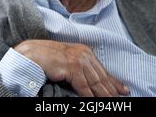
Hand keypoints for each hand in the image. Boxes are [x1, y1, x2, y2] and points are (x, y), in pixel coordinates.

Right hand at [14, 39, 129, 96]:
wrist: (31, 54)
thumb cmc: (47, 59)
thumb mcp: (69, 63)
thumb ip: (82, 71)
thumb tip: (92, 84)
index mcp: (85, 52)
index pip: (103, 70)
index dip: (114, 82)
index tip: (124, 91)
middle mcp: (84, 54)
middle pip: (101, 77)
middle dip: (112, 91)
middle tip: (121, 100)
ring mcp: (79, 60)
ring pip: (95, 83)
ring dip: (104, 96)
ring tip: (112, 104)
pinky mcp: (72, 67)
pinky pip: (84, 87)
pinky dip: (90, 97)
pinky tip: (94, 102)